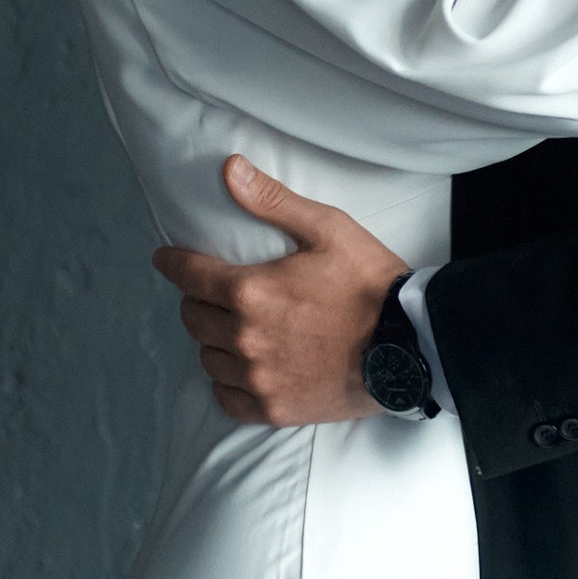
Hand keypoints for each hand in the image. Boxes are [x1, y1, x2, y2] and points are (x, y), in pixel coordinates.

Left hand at [152, 156, 404, 425]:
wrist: (410, 345)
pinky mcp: (275, 408)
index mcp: (251, 292)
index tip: (166, 259)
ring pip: (207, 357)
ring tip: (232, 329)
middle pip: (193, 317)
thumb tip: (230, 170)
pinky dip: (227, 381)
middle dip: (197, 299)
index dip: (173, 263)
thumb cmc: (371, 282)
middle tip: (213, 292)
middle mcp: (245, 339)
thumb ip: (273, 201)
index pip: (188, 275)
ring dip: (213, 340)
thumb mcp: (327, 229)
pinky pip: (227, 397)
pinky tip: (241, 368)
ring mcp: (259, 378)